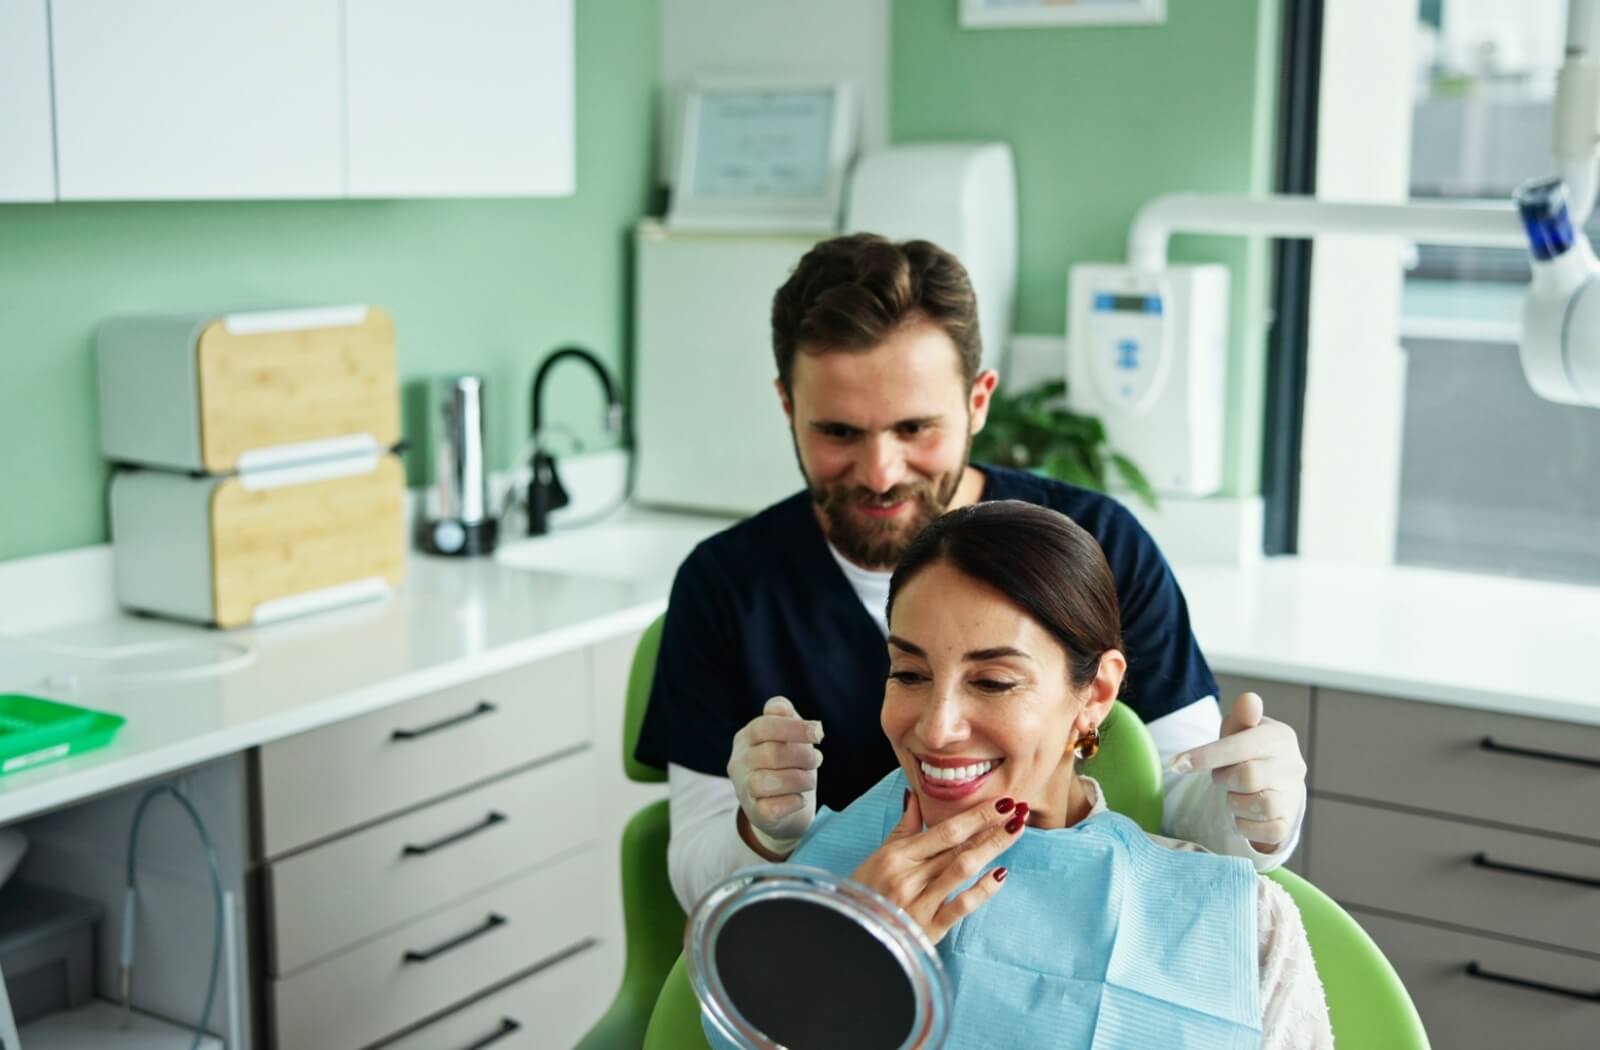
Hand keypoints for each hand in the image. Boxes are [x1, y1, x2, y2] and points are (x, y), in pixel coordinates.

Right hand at [728, 697, 823, 855]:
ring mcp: (744, 790)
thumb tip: (781, 707)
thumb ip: (785, 718)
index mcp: (745, 739)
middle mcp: (739, 763)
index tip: (818, 732)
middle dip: (802, 756)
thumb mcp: (788, 738)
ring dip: (798, 779)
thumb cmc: (788, 766)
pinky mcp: (755, 814)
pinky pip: (771, 808)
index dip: (793, 728)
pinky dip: (792, 802)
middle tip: (816, 760)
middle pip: (770, 754)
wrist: (784, 810)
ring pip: (766, 781)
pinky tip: (800, 799)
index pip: (763, 727)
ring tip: (809, 779)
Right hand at [849, 792, 1021, 943]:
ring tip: (1015, 832)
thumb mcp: (879, 857)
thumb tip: (914, 796)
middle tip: (1019, 810)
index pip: (944, 830)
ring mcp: (920, 903)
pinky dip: (981, 891)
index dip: (975, 815)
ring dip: (992, 849)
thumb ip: (903, 828)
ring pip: (962, 869)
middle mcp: (909, 877)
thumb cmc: (864, 893)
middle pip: (958, 847)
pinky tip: (1001, 875)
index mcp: (896, 856)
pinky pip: (959, 906)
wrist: (850, 935)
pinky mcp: (928, 930)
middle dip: (991, 827)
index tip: (1001, 802)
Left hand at [1169, 692, 1306, 852]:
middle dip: (1223, 778)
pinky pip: (1267, 831)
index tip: (1177, 764)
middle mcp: (1293, 766)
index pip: (1241, 746)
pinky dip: (1246, 826)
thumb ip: (1241, 716)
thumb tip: (1249, 699)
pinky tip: (1242, 814)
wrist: (1271, 783)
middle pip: (1248, 777)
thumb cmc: (1247, 751)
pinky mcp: (1289, 823)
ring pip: (1261, 806)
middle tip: (1221, 776)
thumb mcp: (1240, 730)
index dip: (1206, 755)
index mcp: (1279, 737)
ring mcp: (1293, 796)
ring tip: (1233, 794)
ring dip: (1235, 803)